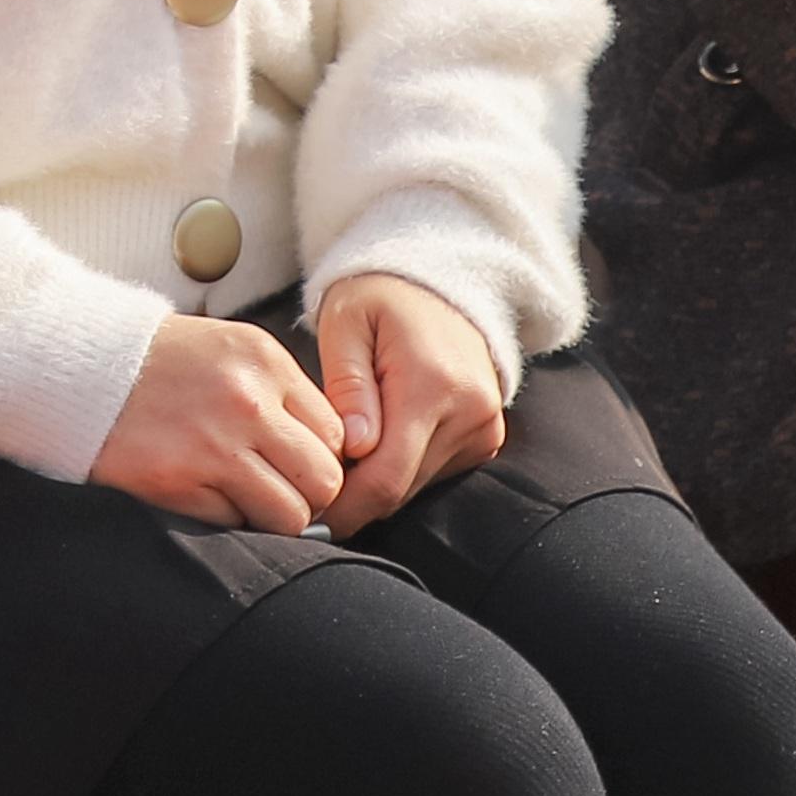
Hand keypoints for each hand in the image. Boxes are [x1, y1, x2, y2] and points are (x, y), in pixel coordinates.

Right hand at [90, 310, 349, 534]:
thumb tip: (324, 455)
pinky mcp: (177, 483)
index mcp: (265, 363)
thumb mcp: (230, 350)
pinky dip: (226, 519)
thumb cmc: (154, 360)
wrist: (75, 362)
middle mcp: (247, 403)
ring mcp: (213, 446)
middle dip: (308, 497)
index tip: (299, 468)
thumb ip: (280, 394)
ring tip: (244, 499)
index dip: (320, 459)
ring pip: (288, 515)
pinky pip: (234, 524)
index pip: (335, 435)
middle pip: (323, 481)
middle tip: (280, 493)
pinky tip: (203, 494)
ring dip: (271, 516)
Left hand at [311, 272, 508, 535]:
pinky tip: (378, 439)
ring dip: (377, 481)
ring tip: (344, 450)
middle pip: (402, 488)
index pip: (386, 475)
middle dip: (355, 497)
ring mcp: (484, 427)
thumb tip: (354, 448)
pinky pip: (435, 473)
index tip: (308, 515)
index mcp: (431, 384)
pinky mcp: (486, 436)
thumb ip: (348, 386)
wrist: (437, 281)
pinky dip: (402, 468)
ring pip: (417, 486)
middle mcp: (469, 411)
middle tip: (313, 485)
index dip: (344, 505)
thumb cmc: (380, 297)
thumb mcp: (345, 324)